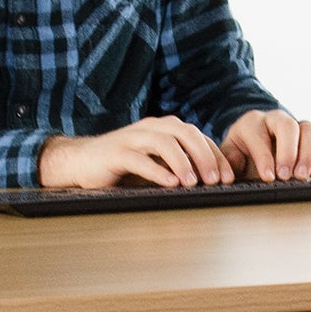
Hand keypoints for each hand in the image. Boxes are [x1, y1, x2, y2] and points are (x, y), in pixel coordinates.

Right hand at [39, 117, 234, 189]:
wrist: (81, 162)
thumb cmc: (122, 165)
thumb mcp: (156, 162)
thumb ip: (178, 165)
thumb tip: (211, 181)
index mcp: (163, 128)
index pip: (198, 137)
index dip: (216, 156)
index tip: (229, 177)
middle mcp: (150, 128)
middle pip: (186, 134)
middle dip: (204, 157)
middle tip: (216, 180)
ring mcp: (133, 138)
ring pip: (165, 143)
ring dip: (183, 163)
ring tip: (193, 183)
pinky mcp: (116, 153)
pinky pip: (140, 159)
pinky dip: (158, 171)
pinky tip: (170, 184)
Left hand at [219, 109, 310, 181]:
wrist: (252, 150)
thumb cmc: (241, 153)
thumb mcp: (229, 156)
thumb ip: (229, 161)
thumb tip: (232, 172)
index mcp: (252, 123)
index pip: (260, 135)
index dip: (264, 157)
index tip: (268, 177)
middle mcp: (276, 120)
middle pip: (288, 126)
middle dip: (288, 152)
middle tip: (286, 176)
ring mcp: (296, 127)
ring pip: (309, 130)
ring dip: (308, 155)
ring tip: (303, 176)